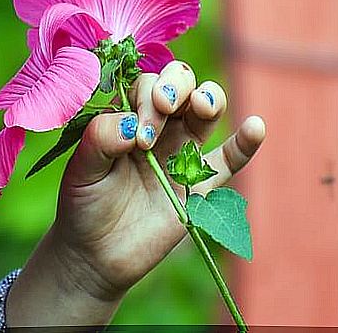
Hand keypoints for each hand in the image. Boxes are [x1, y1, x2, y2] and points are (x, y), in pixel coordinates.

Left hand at [48, 60, 265, 303]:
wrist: (95, 253)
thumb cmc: (83, 203)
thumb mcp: (81, 169)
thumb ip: (100, 139)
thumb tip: (132, 124)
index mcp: (127, 116)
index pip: (145, 85)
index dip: (146, 99)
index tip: (137, 135)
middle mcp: (157, 127)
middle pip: (179, 84)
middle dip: (176, 86)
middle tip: (164, 108)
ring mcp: (181, 154)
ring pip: (206, 111)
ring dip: (209, 98)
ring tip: (202, 105)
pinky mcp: (199, 186)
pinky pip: (229, 161)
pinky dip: (246, 143)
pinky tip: (255, 126)